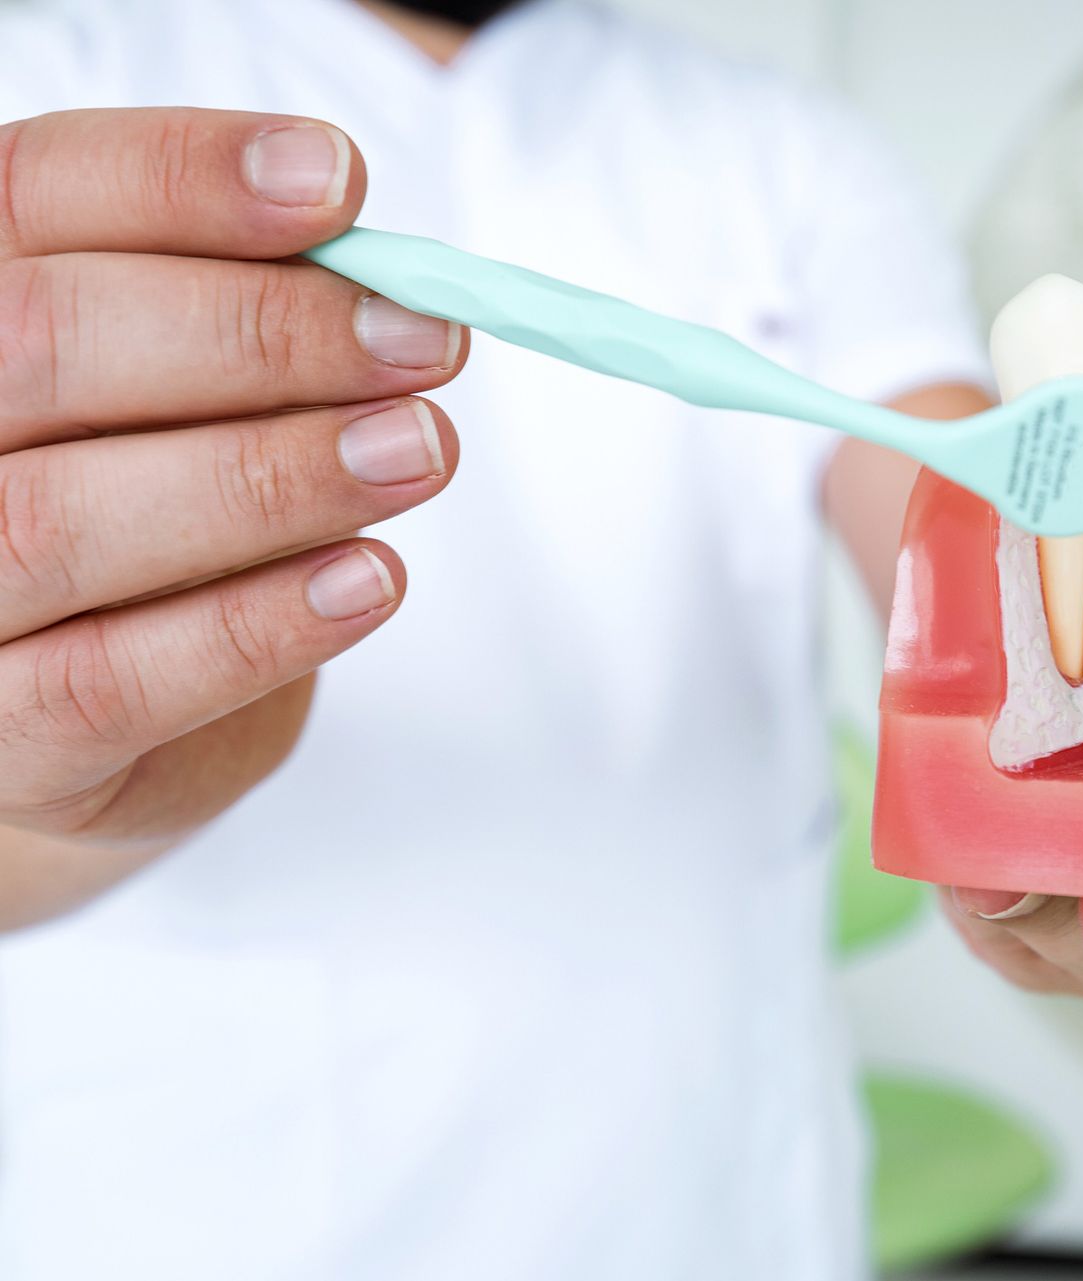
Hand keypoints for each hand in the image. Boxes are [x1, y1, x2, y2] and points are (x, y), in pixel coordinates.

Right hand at [0, 108, 465, 924]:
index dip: (186, 179)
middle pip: (44, 342)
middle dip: (259, 335)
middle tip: (422, 344)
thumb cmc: (145, 506)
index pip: (33, 192)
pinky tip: (372, 578)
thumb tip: (383, 275)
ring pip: (64, 517)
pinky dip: (258, 625)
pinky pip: (113, 681)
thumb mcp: (182, 390)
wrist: (82, 713)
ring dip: (270, 477)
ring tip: (419, 451)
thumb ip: (246, 315)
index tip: (341, 186)